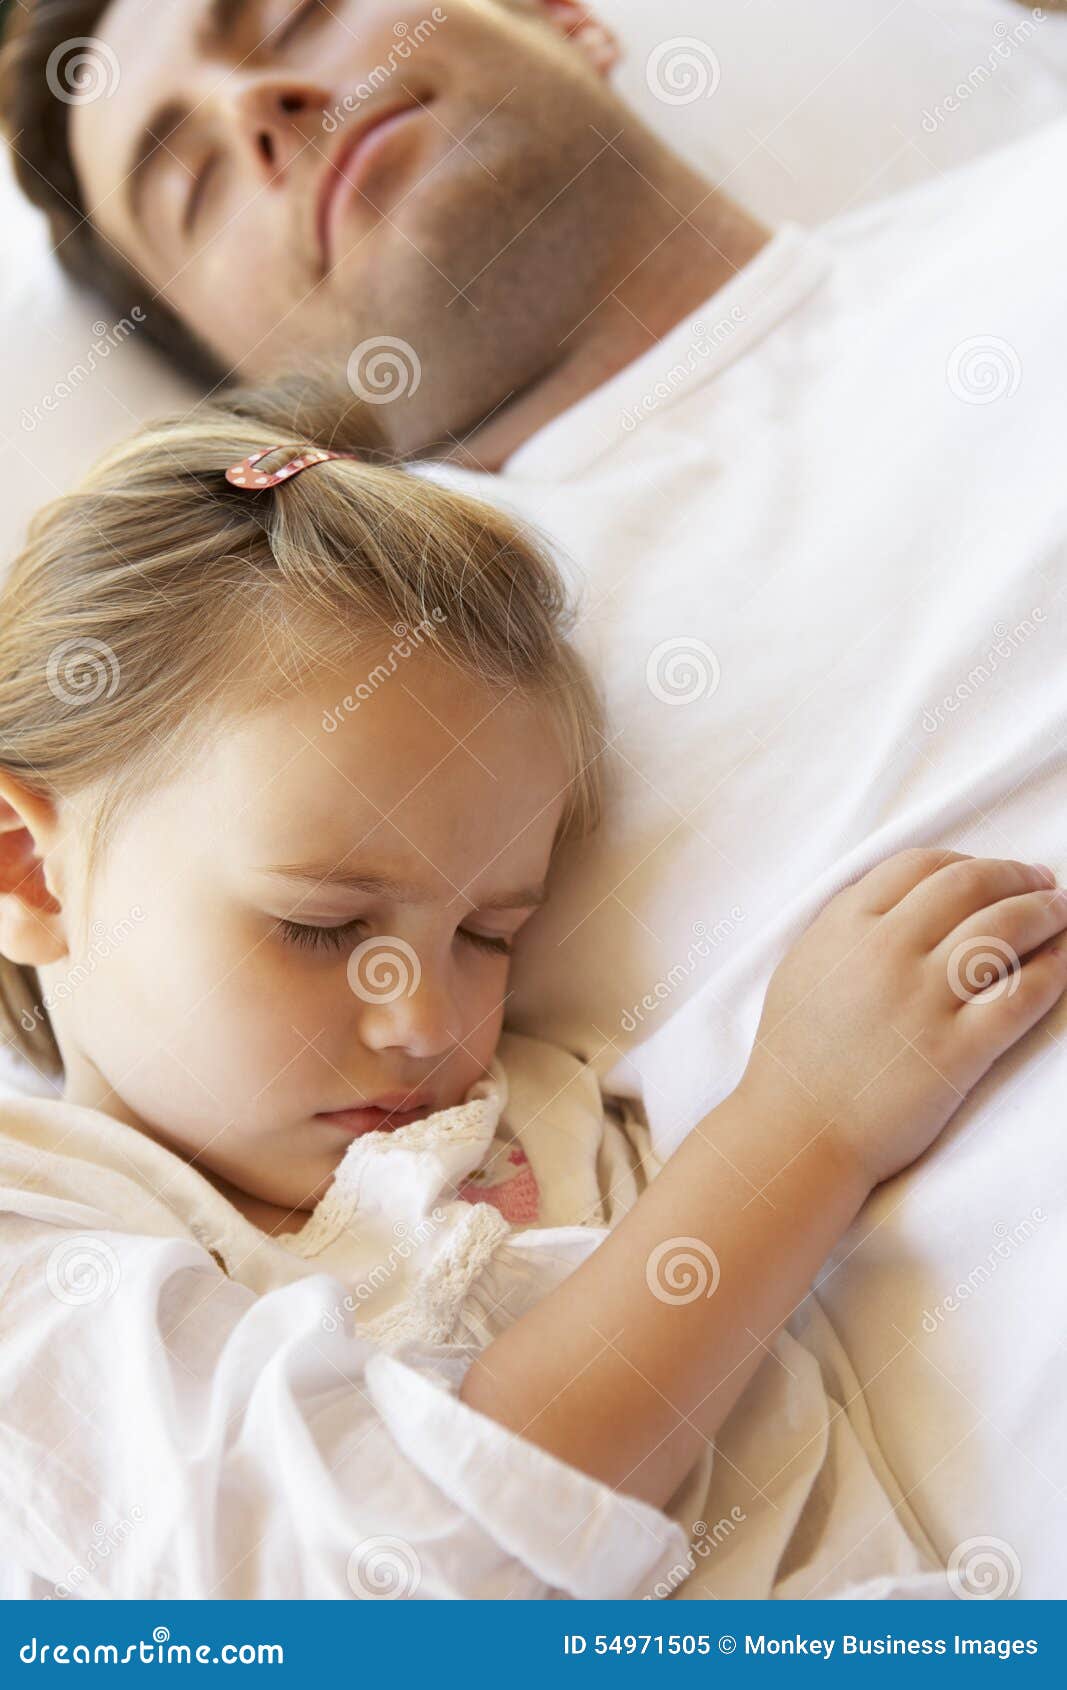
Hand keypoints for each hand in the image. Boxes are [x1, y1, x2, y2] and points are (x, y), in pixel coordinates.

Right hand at [740, 849, 1066, 1187]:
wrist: (796, 1130)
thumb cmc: (796, 1054)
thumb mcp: (804, 965)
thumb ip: (849, 922)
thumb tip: (906, 894)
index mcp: (846, 925)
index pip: (923, 865)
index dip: (969, 861)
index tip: (991, 872)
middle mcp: (885, 951)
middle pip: (970, 886)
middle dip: (1017, 876)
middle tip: (1043, 883)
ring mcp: (922, 999)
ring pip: (1002, 930)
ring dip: (1044, 913)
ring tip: (1061, 913)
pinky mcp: (955, 1050)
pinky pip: (1021, 995)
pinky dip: (1053, 969)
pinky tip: (1063, 961)